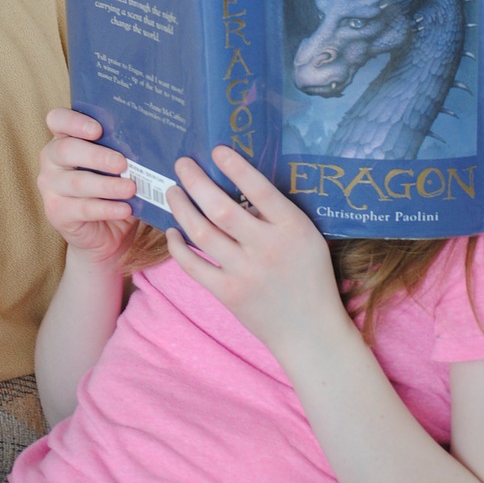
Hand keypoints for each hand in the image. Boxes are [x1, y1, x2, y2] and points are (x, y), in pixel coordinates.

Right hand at [37, 108, 136, 264]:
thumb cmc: (112, 187)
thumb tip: (150, 141)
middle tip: (122, 163)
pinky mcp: (56, 212)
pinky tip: (125, 209)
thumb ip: (124, 151)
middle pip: (66, 149)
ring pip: (77, 182)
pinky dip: (107, 208)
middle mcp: (51, 159)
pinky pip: (82, 208)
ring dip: (106, 185)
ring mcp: (50, 186)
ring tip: (130, 188)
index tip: (98, 129)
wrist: (106, 232)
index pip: (58, 120)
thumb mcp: (118, 166)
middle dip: (96, 155)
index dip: (74, 121)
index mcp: (65, 137)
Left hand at [165, 147, 348, 364]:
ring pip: (202, 232)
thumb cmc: (310, 276)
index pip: (261, 190)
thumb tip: (236, 183)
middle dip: (196, 181)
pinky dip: (178, 247)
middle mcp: (268, 248)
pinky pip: (193, 266)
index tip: (216, 150)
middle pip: (221, 208)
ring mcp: (246, 273)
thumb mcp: (307, 237)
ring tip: (173, 191)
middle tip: (182, 163)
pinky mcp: (228, 294)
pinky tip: (172, 232)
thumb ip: (277, 214)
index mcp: (293, 229)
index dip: (236, 167)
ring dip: (181, 207)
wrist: (311, 332)